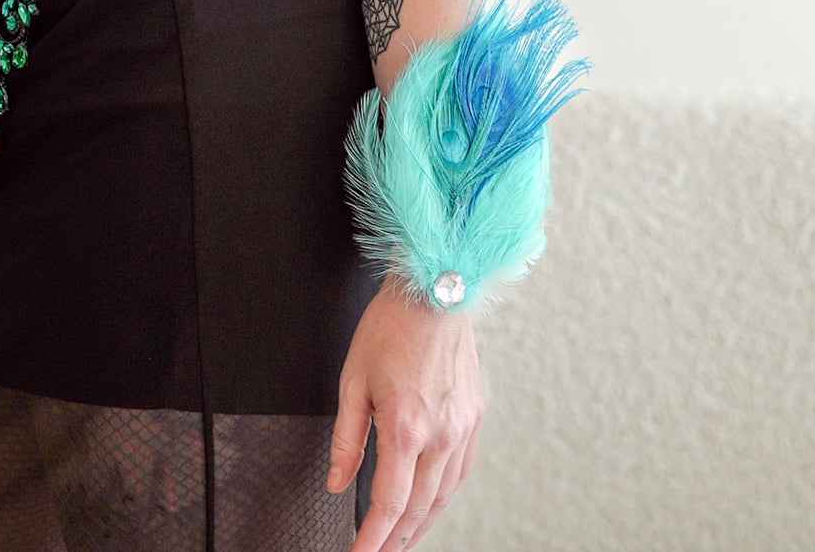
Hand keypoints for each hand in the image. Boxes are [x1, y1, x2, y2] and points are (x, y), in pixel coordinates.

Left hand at [328, 271, 484, 549]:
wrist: (434, 287)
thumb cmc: (392, 325)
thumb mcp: (353, 380)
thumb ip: (346, 439)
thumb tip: (339, 482)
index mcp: (406, 427)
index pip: (389, 504)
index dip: (372, 540)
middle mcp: (440, 433)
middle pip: (418, 508)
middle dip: (396, 540)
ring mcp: (463, 426)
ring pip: (443, 496)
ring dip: (422, 524)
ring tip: (402, 540)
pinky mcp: (475, 415)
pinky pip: (461, 471)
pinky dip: (445, 495)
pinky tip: (432, 502)